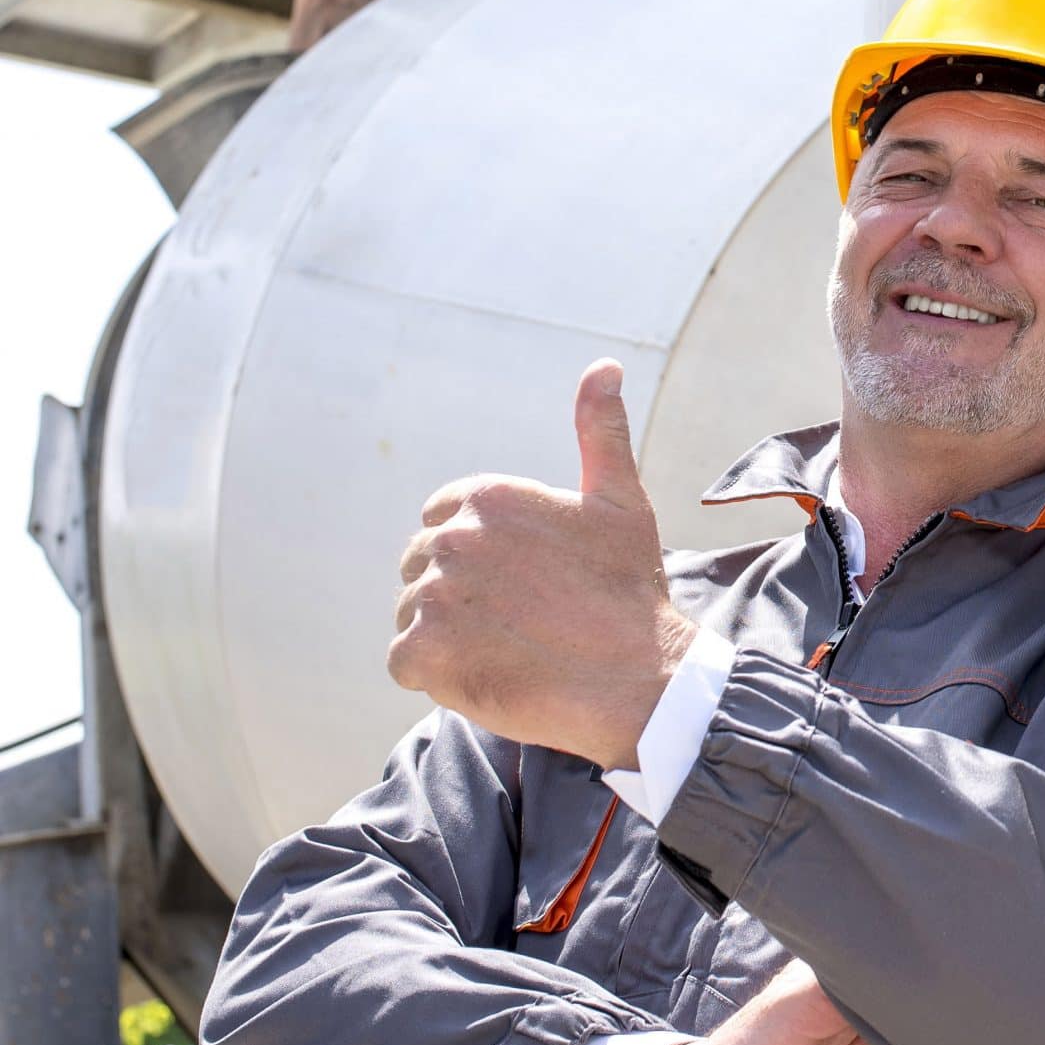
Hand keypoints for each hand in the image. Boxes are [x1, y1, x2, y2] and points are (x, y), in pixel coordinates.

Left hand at [387, 358, 693, 769]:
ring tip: (508, 648)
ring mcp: (433, 596)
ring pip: (412, 615)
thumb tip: (604, 365)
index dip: (480, 556)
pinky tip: (488, 672)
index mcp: (488, 497)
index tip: (523, 582)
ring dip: (448, 636)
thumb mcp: (620, 502)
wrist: (640, 680)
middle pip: (422, 568)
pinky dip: (437, 675)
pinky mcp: (422, 652)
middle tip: (521, 621)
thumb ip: (599, 431)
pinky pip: (404, 662)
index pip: (440, 520)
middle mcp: (452, 538)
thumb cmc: (630, 592)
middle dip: (460, 594)